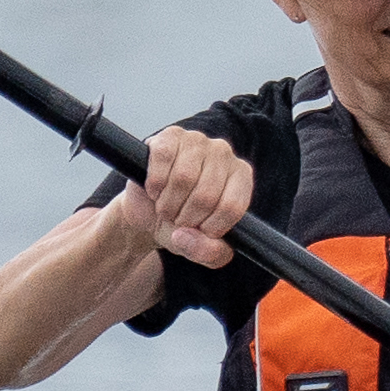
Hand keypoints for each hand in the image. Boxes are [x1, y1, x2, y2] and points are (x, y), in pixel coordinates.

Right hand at [130, 123, 254, 266]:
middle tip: (178, 218)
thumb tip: (188, 237)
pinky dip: (155, 184)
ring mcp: (197, 141)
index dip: (210, 228)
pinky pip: (163, 159)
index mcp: (241, 176)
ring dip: (168, 203)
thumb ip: (210, 253)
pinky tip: (155, 189)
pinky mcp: (170, 136)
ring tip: (166, 206)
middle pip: (207, 194)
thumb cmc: (182, 225)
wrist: (148, 212)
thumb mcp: (201, 249)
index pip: (232, 207)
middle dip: (185, 217)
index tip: (199, 230)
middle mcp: (224, 153)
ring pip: (184, 177)